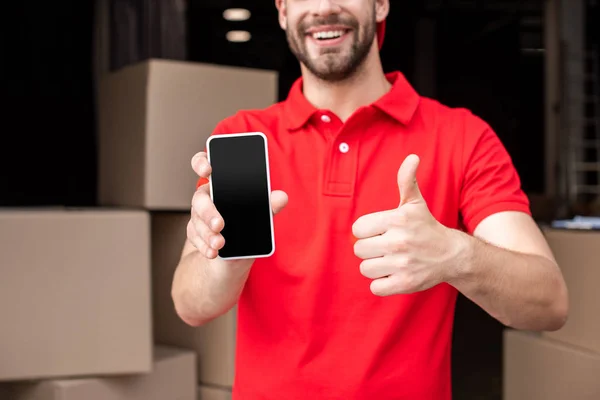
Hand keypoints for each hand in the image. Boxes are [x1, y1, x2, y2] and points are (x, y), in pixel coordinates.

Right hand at [188, 151, 287, 258]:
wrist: (235, 256)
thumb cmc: (248, 228)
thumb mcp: (261, 218)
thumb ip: (269, 207)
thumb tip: (281, 197)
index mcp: (221, 185)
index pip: (205, 165)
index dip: (202, 163)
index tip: (208, 170)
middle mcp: (207, 198)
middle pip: (200, 198)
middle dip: (208, 212)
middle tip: (220, 225)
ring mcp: (199, 216)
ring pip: (196, 221)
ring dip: (207, 234)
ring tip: (219, 244)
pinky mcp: (195, 234)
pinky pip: (195, 238)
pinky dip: (204, 246)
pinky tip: (213, 252)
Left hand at [352, 154, 463, 295]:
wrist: (453, 255)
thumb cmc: (426, 227)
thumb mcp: (415, 203)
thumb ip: (407, 180)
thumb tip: (412, 157)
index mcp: (397, 219)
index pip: (357, 229)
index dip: (366, 231)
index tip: (379, 231)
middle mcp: (399, 241)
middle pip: (359, 249)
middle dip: (370, 249)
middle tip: (385, 247)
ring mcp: (402, 264)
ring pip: (365, 269)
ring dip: (375, 266)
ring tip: (390, 260)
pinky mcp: (405, 283)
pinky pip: (376, 287)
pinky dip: (381, 283)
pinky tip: (393, 274)